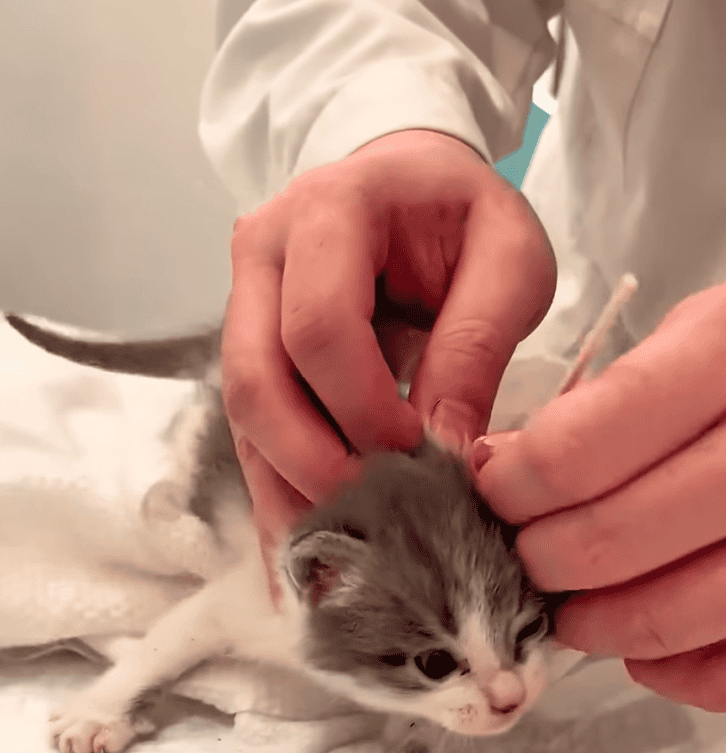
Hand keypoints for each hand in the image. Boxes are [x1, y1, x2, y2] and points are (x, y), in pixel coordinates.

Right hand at [221, 128, 554, 553]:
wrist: (409, 183)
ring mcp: (244, 303)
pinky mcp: (250, 348)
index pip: (319, 328)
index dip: (364, 408)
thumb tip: (445, 454)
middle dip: (314, 465)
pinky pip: (253, 429)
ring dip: (288, 494)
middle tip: (379, 525)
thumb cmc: (465, 214)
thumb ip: (477, 344)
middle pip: (258, 382)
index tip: (424, 458)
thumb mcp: (508, 259)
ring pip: (244, 417)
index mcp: (328, 212)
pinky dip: (281, 491)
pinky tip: (305, 553)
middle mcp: (262, 256)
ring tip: (334, 569)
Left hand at [474, 284, 725, 710]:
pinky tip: (650, 653)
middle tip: (529, 554)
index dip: (522, 483)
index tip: (500, 493)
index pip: (584, 444)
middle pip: (620, 534)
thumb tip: (502, 462)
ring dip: (604, 624)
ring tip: (575, 612)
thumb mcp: (700, 339)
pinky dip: (684, 673)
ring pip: (684, 608)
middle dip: (548, 558)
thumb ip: (604, 401)